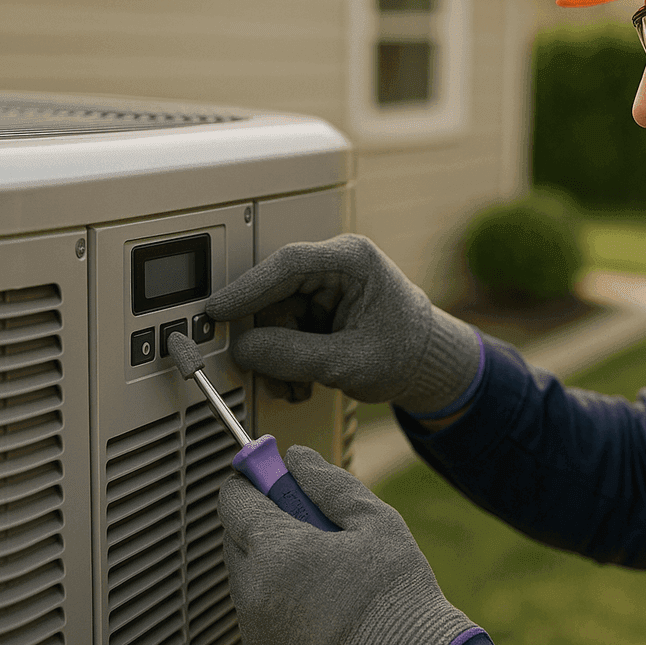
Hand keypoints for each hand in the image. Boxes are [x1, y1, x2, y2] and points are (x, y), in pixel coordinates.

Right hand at [206, 234, 479, 415]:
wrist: (427, 366)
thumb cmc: (407, 353)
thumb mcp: (348, 361)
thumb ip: (293, 355)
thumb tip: (244, 350)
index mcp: (352, 260)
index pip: (287, 264)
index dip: (247, 287)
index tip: (218, 310)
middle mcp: (334, 266)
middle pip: (274, 294)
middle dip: (267, 339)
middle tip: (263, 370)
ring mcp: (324, 286)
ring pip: (274, 317)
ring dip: (277, 356)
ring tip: (297, 384)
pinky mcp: (318, 307)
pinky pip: (284, 328)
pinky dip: (286, 358)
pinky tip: (302, 379)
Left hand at [218, 445, 476, 644]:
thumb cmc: (394, 597)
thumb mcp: (374, 522)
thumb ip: (329, 484)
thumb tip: (297, 457)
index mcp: (276, 551)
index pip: (235, 499)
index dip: (255, 478)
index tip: (278, 474)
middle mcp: (253, 591)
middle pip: (237, 536)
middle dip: (266, 519)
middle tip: (314, 522)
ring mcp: (255, 626)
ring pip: (248, 574)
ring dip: (273, 559)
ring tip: (326, 566)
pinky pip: (259, 608)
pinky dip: (279, 594)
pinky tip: (323, 598)